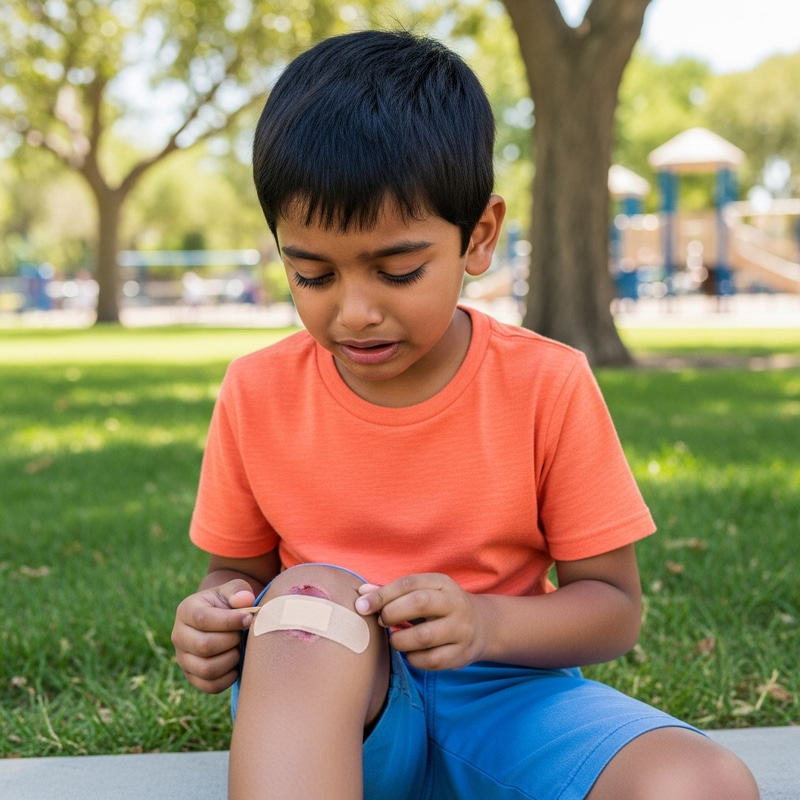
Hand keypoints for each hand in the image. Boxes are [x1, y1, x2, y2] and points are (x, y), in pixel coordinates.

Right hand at [172, 579, 255, 693]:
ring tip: (239, 647)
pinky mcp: (192, 677)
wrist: (222, 620)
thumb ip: (239, 591)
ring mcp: (183, 659)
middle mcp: (179, 636)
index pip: (203, 619)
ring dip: (231, 659)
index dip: (229, 621)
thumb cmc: (229, 603)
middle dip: (232, 640)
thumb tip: (245, 600)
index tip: (249, 619)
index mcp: (186, 610)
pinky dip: (229, 677)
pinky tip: (237, 663)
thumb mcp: (233, 590)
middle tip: (243, 634)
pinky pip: (211, 685)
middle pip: (205, 646)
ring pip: (207, 669)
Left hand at [355, 574, 490, 670]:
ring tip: (395, 638)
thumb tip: (361, 594)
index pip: (409, 583)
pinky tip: (410, 653)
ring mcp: (461, 630)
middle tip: (382, 621)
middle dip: (392, 613)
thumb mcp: (423, 592)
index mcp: (442, 583)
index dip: (382, 594)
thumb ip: (392, 592)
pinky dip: (413, 659)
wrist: (482, 626)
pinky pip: (431, 660)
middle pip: (419, 603)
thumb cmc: (440, 607)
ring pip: (425, 636)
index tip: (361, 605)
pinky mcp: (461, 655)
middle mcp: (455, 604)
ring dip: (400, 639)